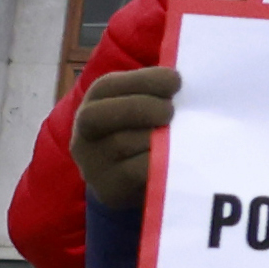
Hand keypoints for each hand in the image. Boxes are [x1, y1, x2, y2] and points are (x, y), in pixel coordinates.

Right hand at [70, 62, 180, 205]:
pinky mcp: (109, 189)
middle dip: (140, 107)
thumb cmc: (145, 133)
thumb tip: (184, 78)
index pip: (107, 87)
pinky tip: (175, 157)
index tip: (176, 81)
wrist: (132, 183)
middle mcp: (84, 133)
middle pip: (98, 114)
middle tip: (170, 111)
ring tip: (178, 134)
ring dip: (155, 136)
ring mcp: (92, 163)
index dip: (142, 80)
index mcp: (94, 104)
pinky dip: (157, 161)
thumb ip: (156, 92)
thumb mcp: (142, 107)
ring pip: (120, 143)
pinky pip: (133, 172)